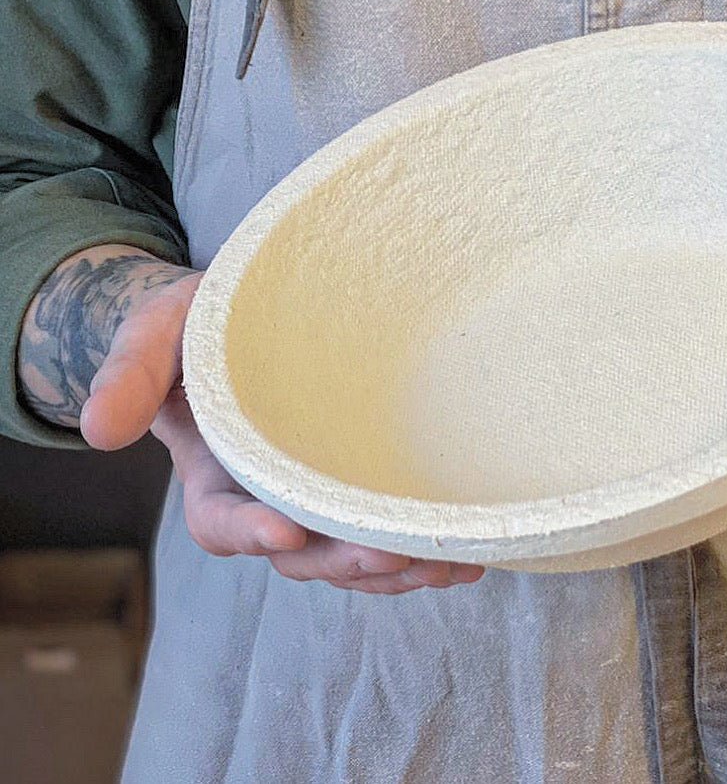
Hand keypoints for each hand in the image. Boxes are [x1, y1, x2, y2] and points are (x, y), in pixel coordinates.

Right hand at [81, 257, 483, 592]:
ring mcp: (315, 497)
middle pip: (301, 552)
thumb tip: (98, 431)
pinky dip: (418, 550)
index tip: (288, 529)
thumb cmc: (195, 326)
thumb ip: (129, 373)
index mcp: (212, 476)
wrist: (243, 321)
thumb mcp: (153, 333)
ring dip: (396, 568)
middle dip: (345, 560)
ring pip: (349, 553)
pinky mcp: (355, 485)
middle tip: (395, 555)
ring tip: (449, 565)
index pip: (223, 521)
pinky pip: (381, 531)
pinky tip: (465, 555)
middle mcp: (265, 499)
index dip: (251, 531)